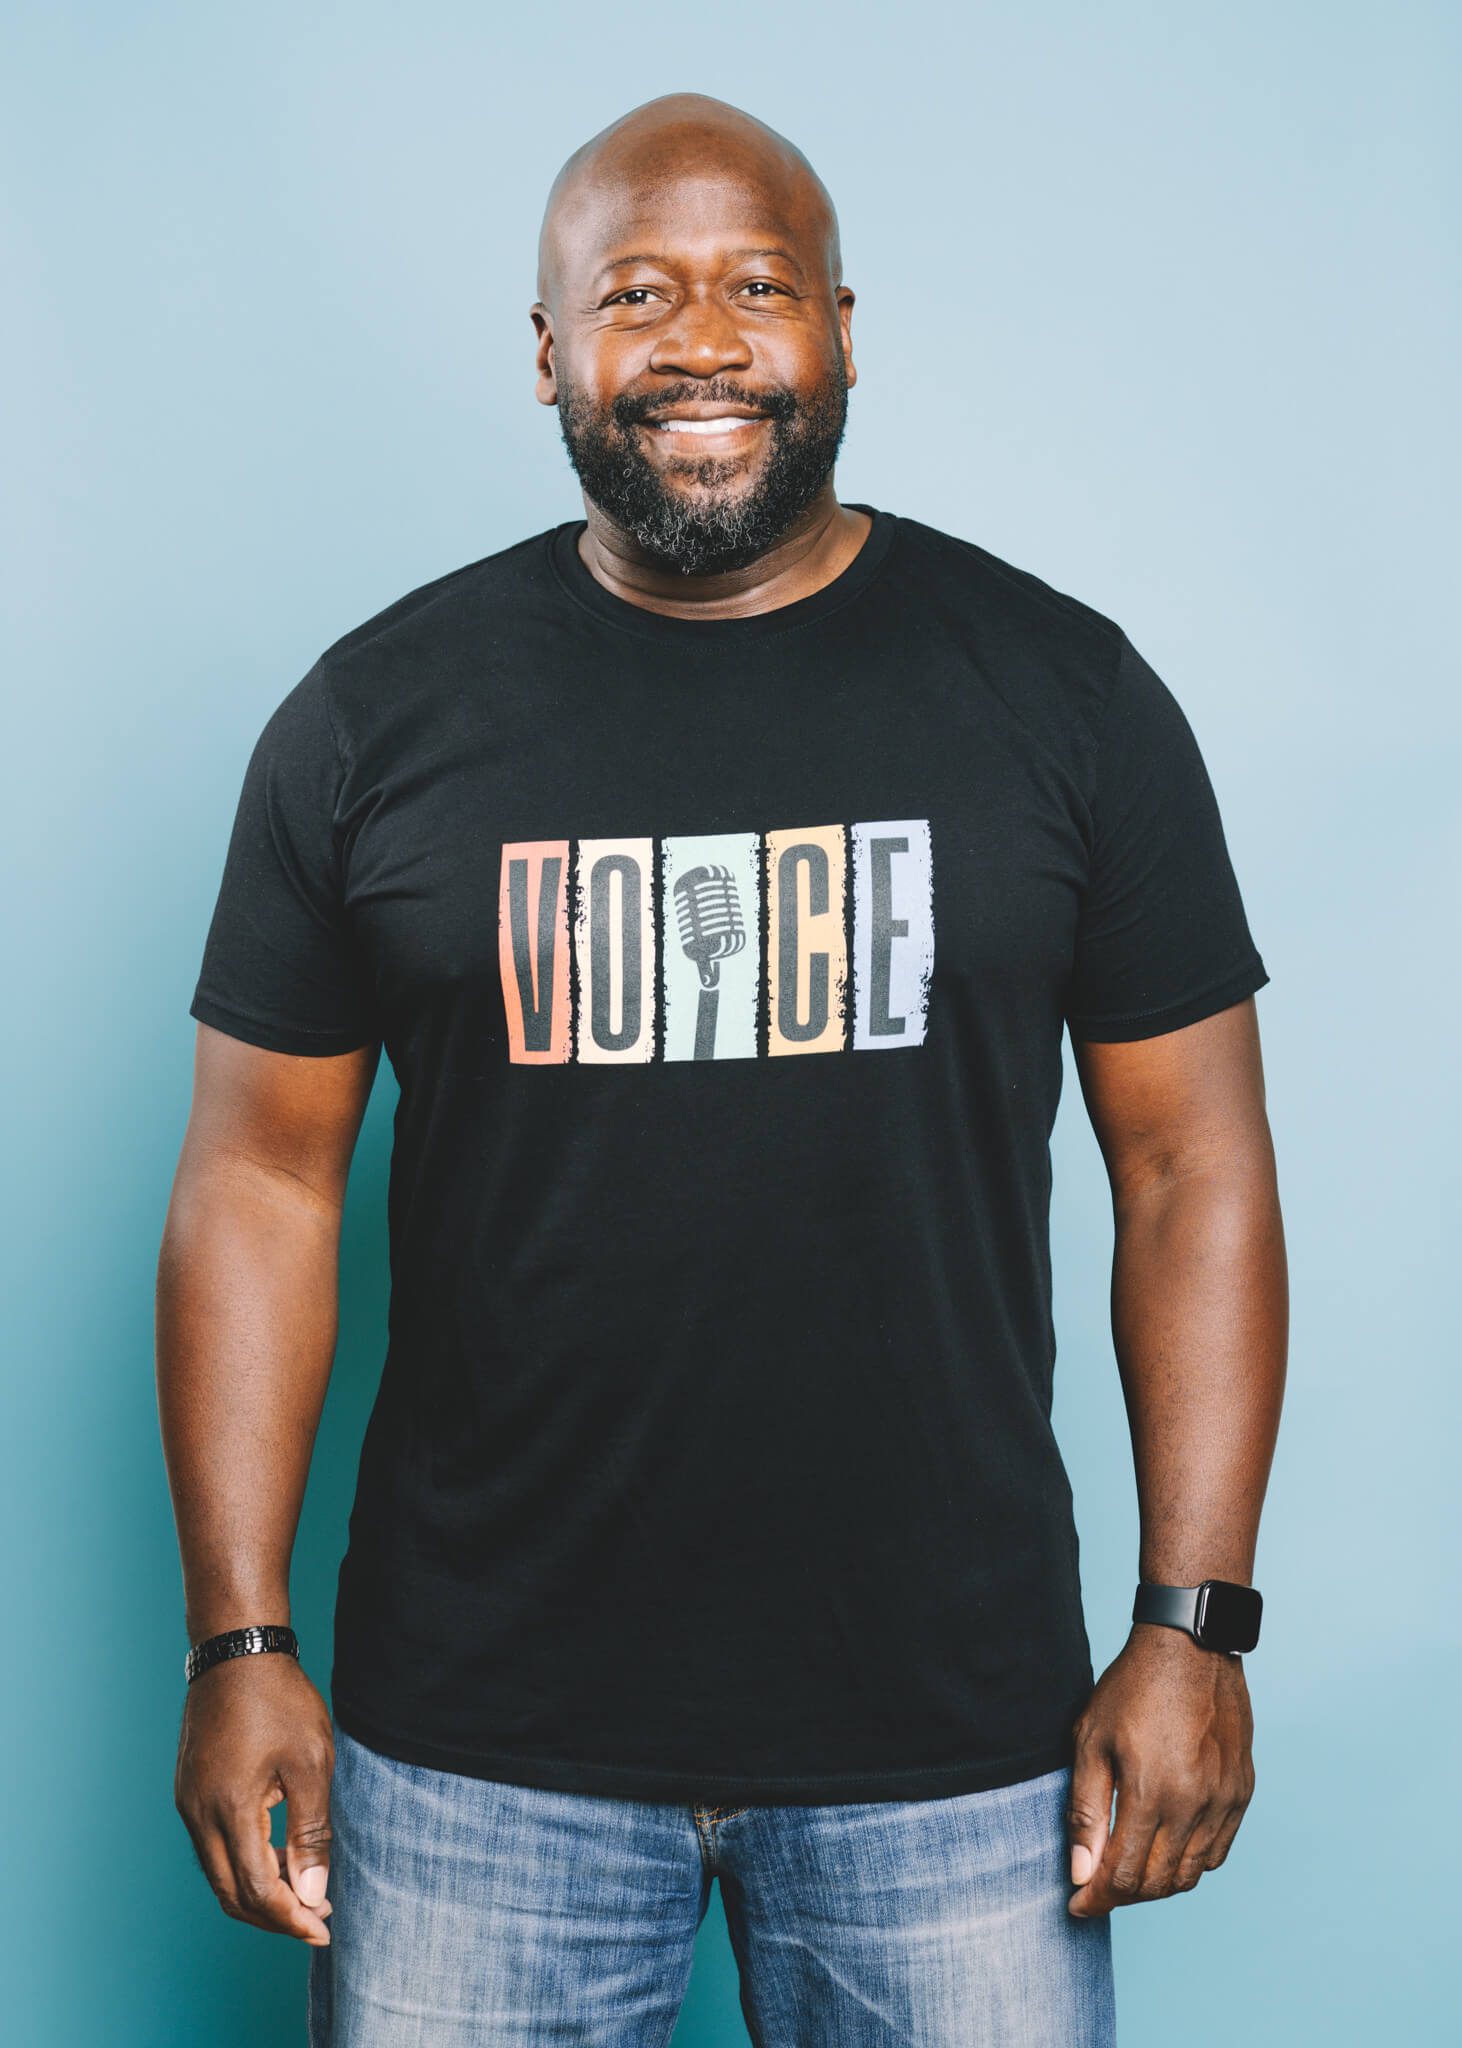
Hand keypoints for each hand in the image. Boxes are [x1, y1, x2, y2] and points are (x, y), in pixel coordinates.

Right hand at [175, 1650, 334, 1943]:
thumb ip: (310, 1832)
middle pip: (231, 1893)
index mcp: (229, 1810)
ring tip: (305, 1890)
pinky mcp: (189, 1792)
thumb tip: (310, 1893)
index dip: (290, 1918)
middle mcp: (198, 1815)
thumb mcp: (310, 1764)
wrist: (236, 1651)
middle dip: (274, 1916)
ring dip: (258, 1891)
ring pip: (219, 1873)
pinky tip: (277, 1855)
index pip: (256, 1890)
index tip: (323, 1928)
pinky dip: (244, 1864)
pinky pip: (213, 1847)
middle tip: (317, 1918)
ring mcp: (188, 1804)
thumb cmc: (279, 1700)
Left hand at [1066, 1624, 1254, 1915]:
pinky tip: (1168, 1852)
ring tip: (1129, 1873)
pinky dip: (1192, 1864)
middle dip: (1124, 1896)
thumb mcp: (1092, 1740)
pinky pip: (1219, 1852)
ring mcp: (1224, 1800)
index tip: (1077, 1906)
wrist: (1191, 1646)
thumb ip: (1086, 1810)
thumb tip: (1081, 1871)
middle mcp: (1195, 1804)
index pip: (1124, 1876)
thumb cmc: (1133, 1687)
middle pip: (1159, 1883)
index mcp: (1152, 1792)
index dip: (1097, 1899)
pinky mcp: (1242, 1792)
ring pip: (1193, 1874)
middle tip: (1098, 1888)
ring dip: (1158, 1884)